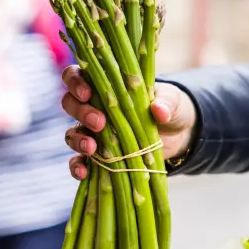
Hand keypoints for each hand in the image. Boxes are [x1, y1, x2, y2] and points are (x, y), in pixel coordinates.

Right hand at [61, 65, 197, 179]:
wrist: (178, 135)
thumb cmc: (170, 107)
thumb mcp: (173, 101)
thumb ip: (166, 102)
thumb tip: (158, 110)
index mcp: (106, 85)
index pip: (77, 76)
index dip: (75, 82)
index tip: (87, 93)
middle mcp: (94, 107)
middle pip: (70, 104)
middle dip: (80, 112)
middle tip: (100, 122)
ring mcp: (94, 132)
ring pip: (71, 133)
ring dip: (77, 140)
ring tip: (92, 149)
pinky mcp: (99, 156)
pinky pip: (78, 161)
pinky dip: (77, 167)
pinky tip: (83, 172)